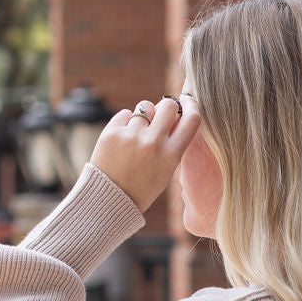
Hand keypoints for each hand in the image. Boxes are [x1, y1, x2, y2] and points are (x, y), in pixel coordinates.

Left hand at [89, 94, 201, 213]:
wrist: (110, 199)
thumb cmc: (141, 186)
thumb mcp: (166, 170)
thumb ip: (173, 143)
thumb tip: (176, 115)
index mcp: (171, 155)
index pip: (191, 119)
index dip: (191, 105)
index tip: (186, 100)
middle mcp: (153, 143)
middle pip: (168, 105)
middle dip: (165, 108)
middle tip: (159, 118)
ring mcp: (132, 136)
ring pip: (145, 107)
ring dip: (144, 116)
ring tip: (136, 135)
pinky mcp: (112, 132)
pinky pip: (126, 113)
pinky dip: (126, 122)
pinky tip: (122, 140)